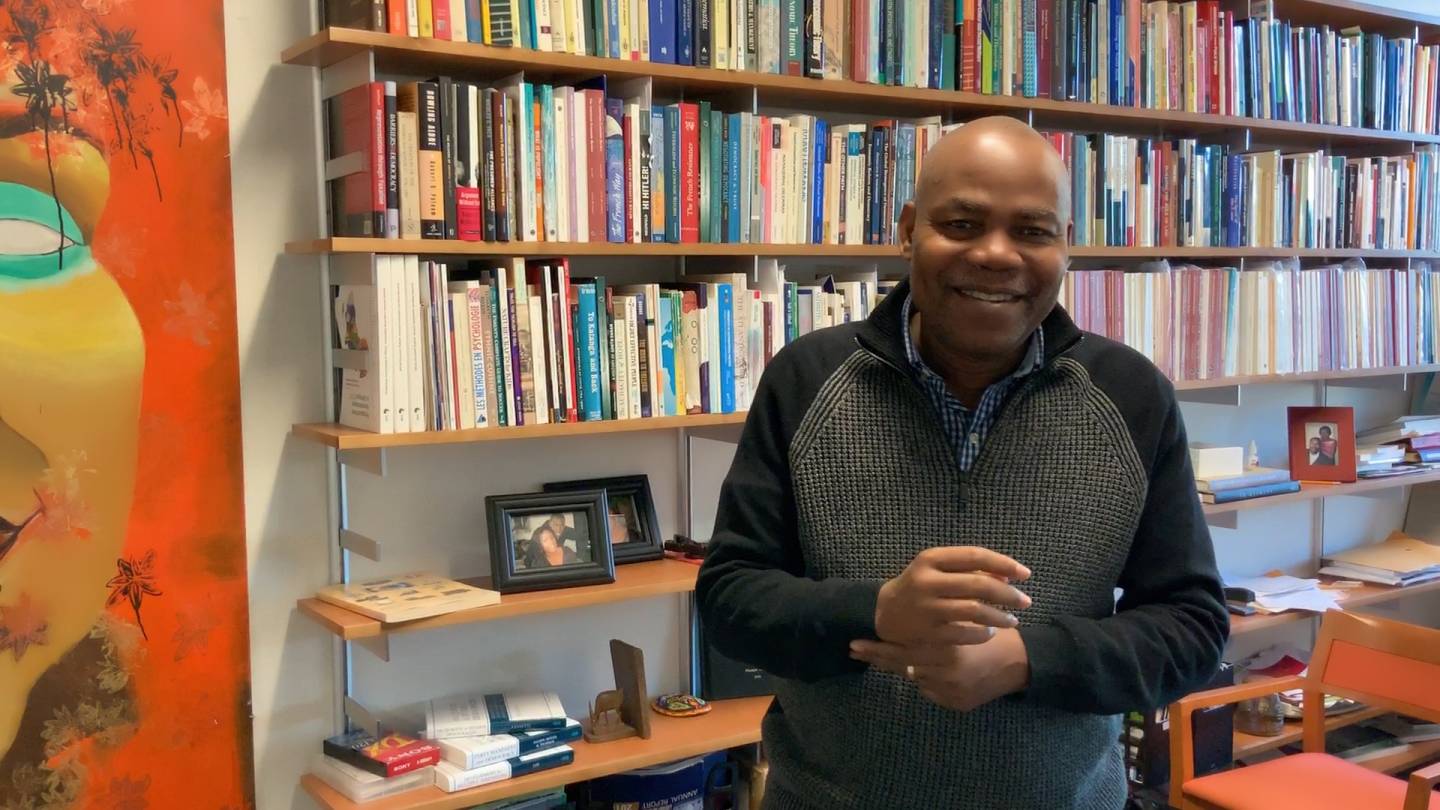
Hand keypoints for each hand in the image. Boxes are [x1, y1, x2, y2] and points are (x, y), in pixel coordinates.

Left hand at [849, 629, 1030, 711]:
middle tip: (853, 650)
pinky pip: (933, 692)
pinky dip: (928, 680)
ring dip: (907, 666)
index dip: (877, 648)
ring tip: (884, 655)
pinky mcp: (958, 705)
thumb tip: (905, 624)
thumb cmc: (993, 632)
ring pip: (918, 678)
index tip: (854, 643)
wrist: (1022, 663)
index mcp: (947, 649)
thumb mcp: (966, 618)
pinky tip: (924, 669)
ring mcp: (952, 692)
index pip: (902, 650)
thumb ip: (937, 623)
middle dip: (878, 658)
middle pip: (903, 667)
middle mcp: (947, 674)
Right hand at [874, 546, 1031, 645]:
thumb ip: (969, 568)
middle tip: (1025, 601)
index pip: (975, 555)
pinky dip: (982, 634)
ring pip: (975, 611)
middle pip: (978, 585)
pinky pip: (965, 634)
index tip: (1025, 574)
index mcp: (930, 559)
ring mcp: (927, 608)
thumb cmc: (919, 586)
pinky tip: (990, 633)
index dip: (1004, 563)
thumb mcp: (937, 569)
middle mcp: (927, 582)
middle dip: (1008, 594)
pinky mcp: (928, 633)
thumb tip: (1008, 576)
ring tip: (1012, 620)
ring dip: (1000, 616)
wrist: (883, 612)